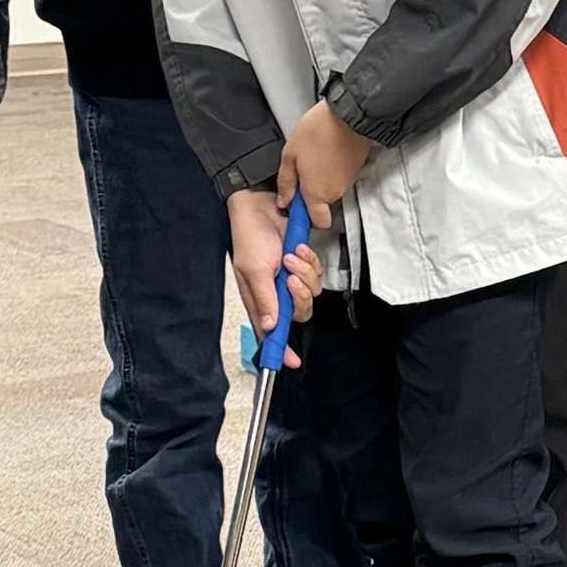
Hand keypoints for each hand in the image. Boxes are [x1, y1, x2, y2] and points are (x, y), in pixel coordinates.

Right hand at [226, 189, 318, 363]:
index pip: (270, 331)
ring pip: (312, 292)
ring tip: (291, 255)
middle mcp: (276, 293)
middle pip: (300, 313)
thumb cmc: (249, 235)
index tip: (289, 362)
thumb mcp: (253, 269)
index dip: (279, 348)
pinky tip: (298, 248)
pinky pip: (317, 273)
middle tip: (290, 277)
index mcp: (259, 299)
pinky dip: (310, 261)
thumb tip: (270, 326)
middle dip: (299, 296)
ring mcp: (290, 278)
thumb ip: (264, 298)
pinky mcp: (303, 264)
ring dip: (304, 273)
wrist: (260, 204)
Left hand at [276, 97, 369, 218]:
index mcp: (316, 193)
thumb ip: (286, 182)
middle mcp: (335, 193)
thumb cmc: (318, 133)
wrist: (349, 116)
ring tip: (314, 155)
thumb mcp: (290, 155)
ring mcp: (348, 182)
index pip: (318, 222)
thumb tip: (284, 200)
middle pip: (322, 204)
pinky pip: (340, 177)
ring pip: (331, 189)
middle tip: (301, 170)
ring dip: (321, 178)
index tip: (295, 204)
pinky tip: (326, 151)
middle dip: (310, 192)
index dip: (306, 217)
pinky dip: (333, 169)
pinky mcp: (356, 170)